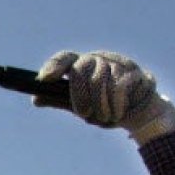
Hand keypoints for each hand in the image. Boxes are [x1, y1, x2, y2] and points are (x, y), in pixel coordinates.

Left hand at [36, 50, 174, 143]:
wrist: (139, 111)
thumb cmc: (105, 105)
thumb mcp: (80, 104)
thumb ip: (59, 100)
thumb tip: (35, 99)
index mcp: (82, 64)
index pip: (64, 58)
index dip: (54, 66)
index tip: (43, 79)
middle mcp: (97, 58)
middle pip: (81, 69)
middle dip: (80, 95)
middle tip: (84, 114)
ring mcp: (116, 63)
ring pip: (100, 80)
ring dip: (100, 104)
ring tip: (104, 117)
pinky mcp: (133, 72)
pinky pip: (119, 87)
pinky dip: (115, 104)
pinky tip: (117, 113)